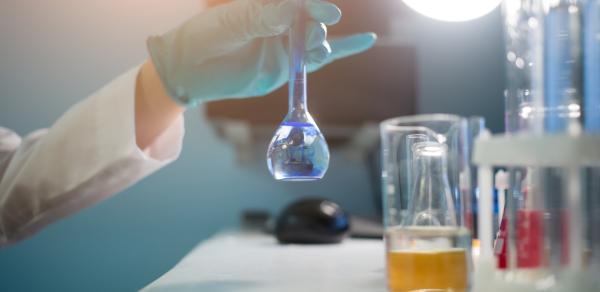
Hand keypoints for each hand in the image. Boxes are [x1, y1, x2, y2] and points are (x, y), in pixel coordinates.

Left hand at [147, 0, 376, 105]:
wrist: (188, 70)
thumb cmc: (203, 39)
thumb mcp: (230, 23)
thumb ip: (263, 17)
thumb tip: (294, 9)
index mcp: (263, 7)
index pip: (297, 4)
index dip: (313, 6)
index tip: (325, 11)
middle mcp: (278, 24)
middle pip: (310, 20)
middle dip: (316, 25)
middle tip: (311, 35)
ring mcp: (285, 46)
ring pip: (316, 40)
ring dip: (323, 41)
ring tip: (318, 44)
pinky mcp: (287, 68)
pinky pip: (318, 60)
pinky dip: (344, 50)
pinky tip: (366, 40)